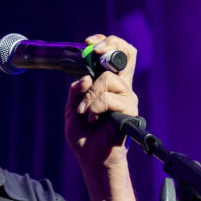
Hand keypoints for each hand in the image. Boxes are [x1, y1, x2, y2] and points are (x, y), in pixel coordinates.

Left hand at [65, 34, 137, 171]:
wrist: (90, 157)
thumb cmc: (84, 134)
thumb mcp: (72, 107)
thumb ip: (76, 90)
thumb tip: (85, 77)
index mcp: (109, 84)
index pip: (119, 54)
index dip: (109, 42)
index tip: (90, 43)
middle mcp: (121, 88)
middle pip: (123, 56)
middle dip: (104, 53)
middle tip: (90, 65)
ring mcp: (127, 98)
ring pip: (109, 79)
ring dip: (91, 95)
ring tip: (86, 111)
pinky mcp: (129, 111)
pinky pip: (110, 99)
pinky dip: (95, 107)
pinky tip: (93, 118)